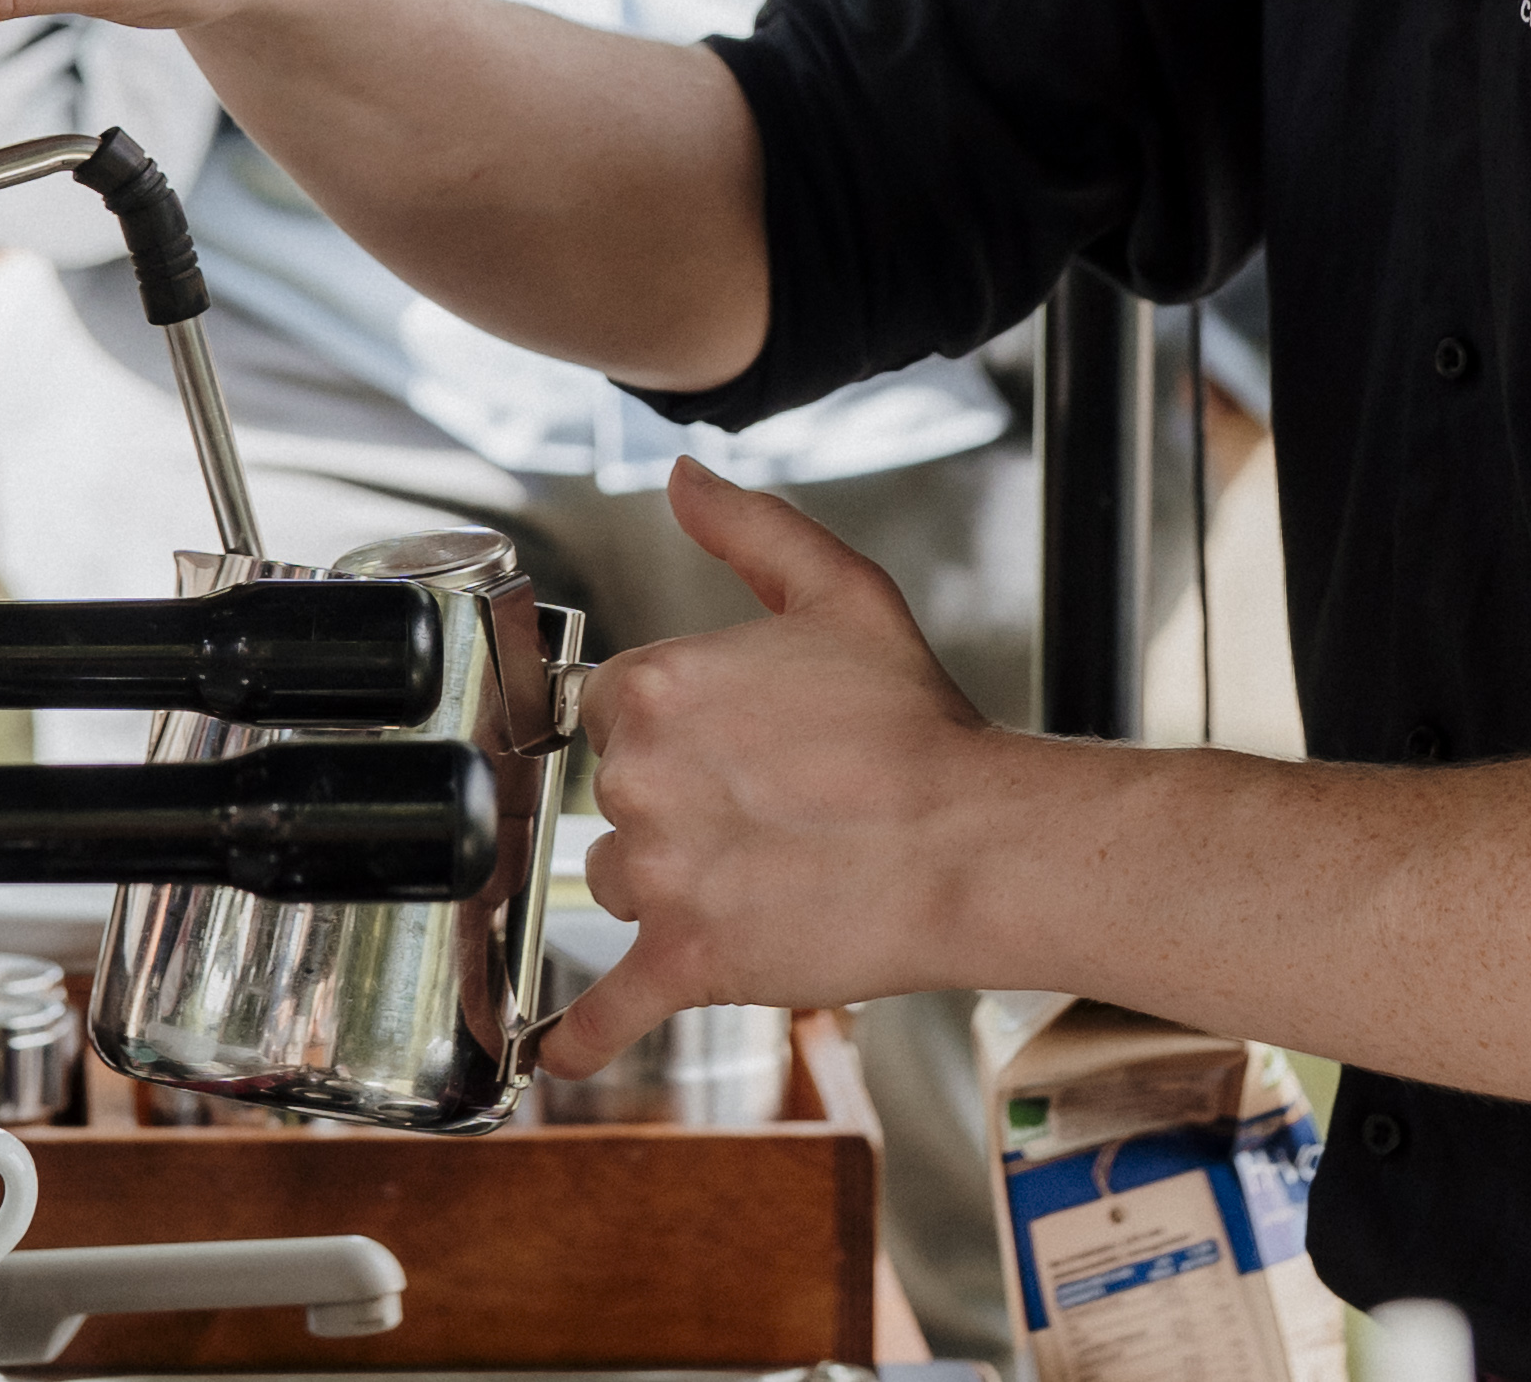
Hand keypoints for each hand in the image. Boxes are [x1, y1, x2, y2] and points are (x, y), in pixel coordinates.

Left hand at [541, 463, 1020, 1077]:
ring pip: (620, 884)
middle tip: (771, 810)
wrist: (977, 841)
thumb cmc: (917, 722)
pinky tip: (553, 1051)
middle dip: (679, 806)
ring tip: (767, 875)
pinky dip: (578, 1035)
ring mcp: (661, 874)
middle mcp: (639, 778)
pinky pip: (608, 1006)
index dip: (678, 728)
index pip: (615, 710)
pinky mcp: (689, 959)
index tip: (742, 745)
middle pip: (616, 798)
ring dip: (674, 888)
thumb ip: (749, 529)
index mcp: (656, 684)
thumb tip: (681, 479)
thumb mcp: (839, 590)